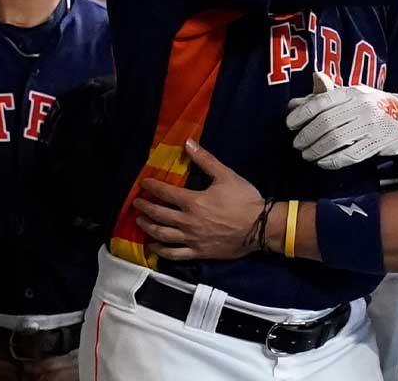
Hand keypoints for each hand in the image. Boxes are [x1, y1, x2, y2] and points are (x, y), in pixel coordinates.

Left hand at [133, 140, 264, 261]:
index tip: (143, 183)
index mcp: (193, 201)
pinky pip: (175, 254)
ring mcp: (192, 239)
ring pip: (162, 235)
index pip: (165, 193)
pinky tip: (153, 246)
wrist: (260, 227)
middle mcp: (188, 222)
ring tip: (140, 222)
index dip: (152, 187)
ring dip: (148, 227)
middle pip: (159, 214)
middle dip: (145, 207)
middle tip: (136, 203)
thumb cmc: (244, 200)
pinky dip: (161, 250)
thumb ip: (204, 159)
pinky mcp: (198, 252)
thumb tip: (188, 143)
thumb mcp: (226, 175)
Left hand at [286, 77, 397, 169]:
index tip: (290, 124)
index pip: (322, 102)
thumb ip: (323, 98)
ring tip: (307, 154)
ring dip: (317, 150)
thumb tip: (293, 104)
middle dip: (307, 135)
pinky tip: (323, 163)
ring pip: (337, 140)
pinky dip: (333, 161)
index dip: (302, 113)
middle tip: (297, 143)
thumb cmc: (372, 104)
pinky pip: (351, 155)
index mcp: (352, 92)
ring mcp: (371, 126)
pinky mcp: (377, 144)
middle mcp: (362, 107)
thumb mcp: (351, 94)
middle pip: (327, 123)